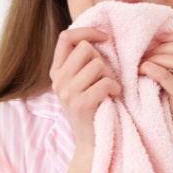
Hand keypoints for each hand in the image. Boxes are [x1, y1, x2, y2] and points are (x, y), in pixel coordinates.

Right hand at [50, 28, 121, 149]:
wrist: (94, 140)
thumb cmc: (94, 105)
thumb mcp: (82, 80)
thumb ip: (83, 60)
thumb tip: (97, 36)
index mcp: (57, 70)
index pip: (66, 37)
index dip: (87, 31)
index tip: (105, 37)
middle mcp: (58, 80)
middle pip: (85, 49)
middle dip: (101, 59)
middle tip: (105, 76)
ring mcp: (67, 93)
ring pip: (97, 65)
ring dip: (109, 75)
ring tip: (109, 88)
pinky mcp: (80, 104)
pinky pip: (104, 83)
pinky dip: (115, 88)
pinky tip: (113, 95)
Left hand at [138, 32, 172, 144]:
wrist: (162, 138)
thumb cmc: (162, 106)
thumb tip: (158, 35)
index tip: (157, 39)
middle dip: (164, 46)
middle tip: (144, 53)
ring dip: (157, 57)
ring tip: (142, 64)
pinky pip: (168, 77)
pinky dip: (152, 69)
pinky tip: (141, 71)